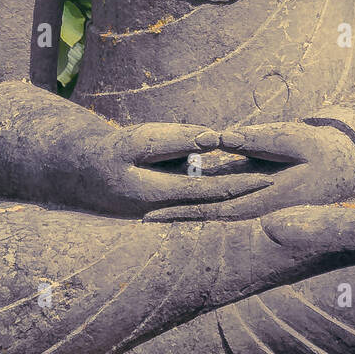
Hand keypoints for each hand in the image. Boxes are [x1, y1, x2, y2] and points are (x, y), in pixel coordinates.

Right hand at [69, 121, 284, 217]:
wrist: (76, 170)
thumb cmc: (107, 152)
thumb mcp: (139, 140)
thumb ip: (177, 140)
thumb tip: (215, 138)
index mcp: (159, 196)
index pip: (211, 192)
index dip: (240, 185)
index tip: (267, 179)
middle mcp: (163, 213)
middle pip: (213, 206)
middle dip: (244, 199)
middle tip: (278, 189)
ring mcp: (159, 215)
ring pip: (204, 208)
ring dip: (232, 201)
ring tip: (263, 188)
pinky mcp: (158, 210)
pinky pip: (192, 205)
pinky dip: (213, 199)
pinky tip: (231, 191)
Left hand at [144, 121, 354, 220]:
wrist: (344, 168)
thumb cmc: (321, 152)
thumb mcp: (293, 138)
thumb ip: (257, 140)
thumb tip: (220, 137)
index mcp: (261, 199)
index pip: (213, 207)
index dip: (182, 211)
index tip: (153, 213)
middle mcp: (255, 207)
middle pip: (208, 214)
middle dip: (177, 217)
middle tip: (143, 219)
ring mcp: (255, 203)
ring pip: (215, 209)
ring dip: (187, 211)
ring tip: (154, 213)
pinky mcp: (255, 193)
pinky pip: (225, 200)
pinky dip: (203, 201)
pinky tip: (184, 198)